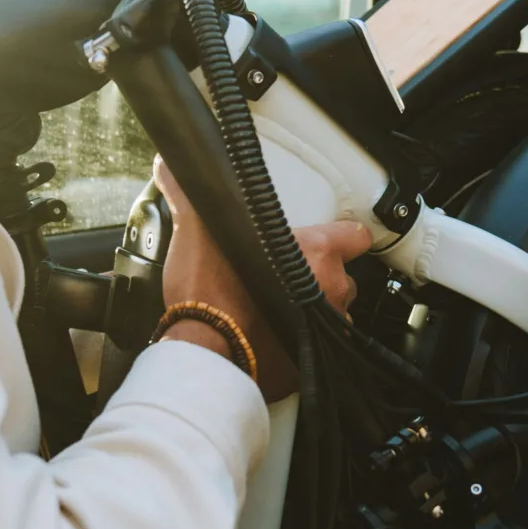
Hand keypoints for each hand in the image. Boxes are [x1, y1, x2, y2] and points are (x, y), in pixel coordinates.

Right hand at [154, 163, 370, 400]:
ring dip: (312, 309)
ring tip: (279, 306)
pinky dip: (300, 341)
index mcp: (317, 253)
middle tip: (287, 274)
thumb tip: (173, 167)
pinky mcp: (312, 361)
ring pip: (332, 313)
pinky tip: (275, 335)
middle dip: (319, 275)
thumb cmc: (209, 294)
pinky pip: (315, 347)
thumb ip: (191, 196)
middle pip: (341, 276)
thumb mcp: (197, 232)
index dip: (345, 235)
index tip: (337, 236)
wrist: (204, 353)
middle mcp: (331, 291)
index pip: (355, 236)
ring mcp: (325, 329)